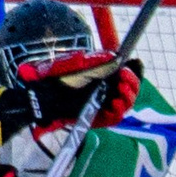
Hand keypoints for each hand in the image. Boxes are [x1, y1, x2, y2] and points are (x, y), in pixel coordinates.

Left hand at [1, 54, 142, 137]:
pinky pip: (113, 117)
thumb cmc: (56, 78)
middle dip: (132, 83)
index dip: (134, 70)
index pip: (126, 73)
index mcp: (104, 75)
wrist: (40, 95)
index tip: (134, 64)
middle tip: (125, 78)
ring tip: (122, 90)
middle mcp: (107, 90)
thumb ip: (97, 65)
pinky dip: (117, 111)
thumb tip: (116, 58)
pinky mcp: (97, 118)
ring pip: (124, 103)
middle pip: (129, 89)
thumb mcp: (77, 67)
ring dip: (127, 96)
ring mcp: (103, 104)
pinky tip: (115, 103)